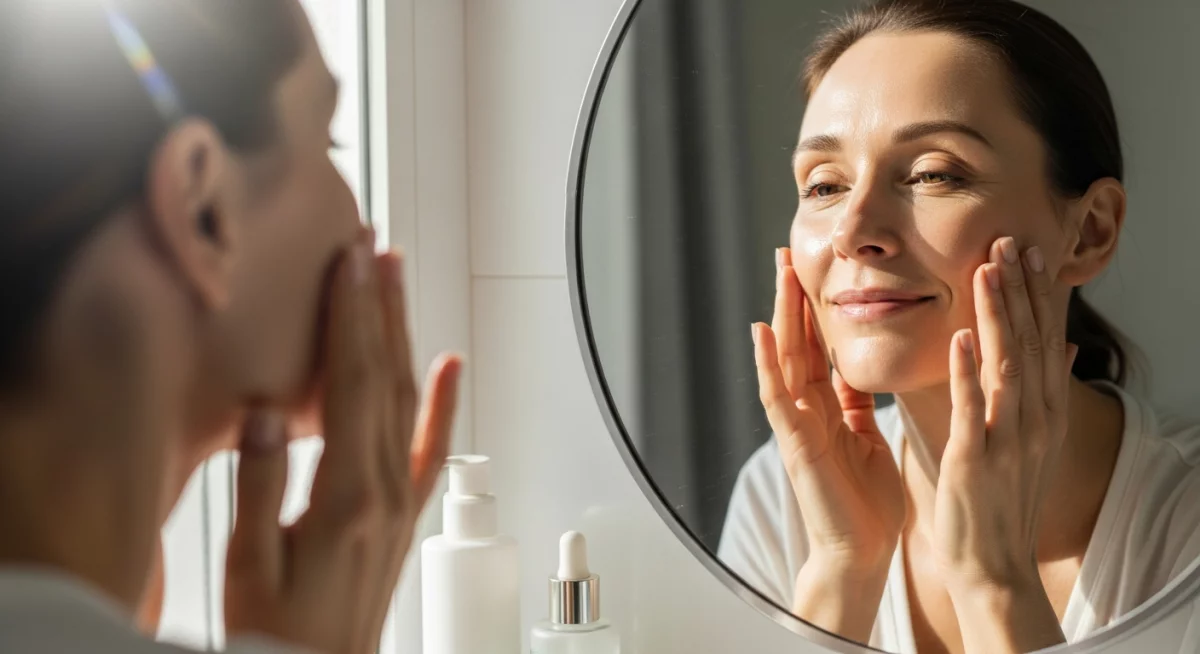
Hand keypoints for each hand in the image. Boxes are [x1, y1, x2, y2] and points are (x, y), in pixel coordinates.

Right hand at [223, 235, 461, 653]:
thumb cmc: (278, 635)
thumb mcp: (250, 567)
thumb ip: (260, 487)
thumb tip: (270, 414)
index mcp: (347, 497)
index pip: (351, 384)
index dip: (349, 317)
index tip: (348, 262)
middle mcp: (385, 491)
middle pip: (384, 377)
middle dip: (376, 305)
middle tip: (371, 246)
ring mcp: (401, 500)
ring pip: (407, 398)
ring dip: (402, 333)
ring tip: (396, 278)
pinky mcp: (402, 513)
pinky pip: (430, 448)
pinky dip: (443, 402)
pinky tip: (451, 365)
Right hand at [752, 247, 904, 639]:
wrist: (862, 550)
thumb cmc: (867, 501)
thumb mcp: (866, 437)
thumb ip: (856, 404)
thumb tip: (858, 372)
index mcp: (827, 408)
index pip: (817, 347)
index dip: (814, 309)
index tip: (812, 270)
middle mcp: (806, 410)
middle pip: (797, 343)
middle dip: (792, 299)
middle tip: (786, 254)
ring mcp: (797, 425)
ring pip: (785, 359)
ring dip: (780, 316)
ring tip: (779, 275)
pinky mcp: (796, 445)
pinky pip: (777, 398)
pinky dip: (767, 364)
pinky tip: (762, 333)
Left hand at [936, 237, 1077, 651]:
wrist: (994, 564)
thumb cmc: (1004, 500)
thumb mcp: (1035, 442)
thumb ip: (1045, 392)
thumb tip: (1065, 346)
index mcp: (1045, 413)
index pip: (1045, 341)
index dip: (1038, 295)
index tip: (1029, 251)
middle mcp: (1035, 421)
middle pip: (1030, 342)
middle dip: (1019, 291)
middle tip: (1008, 241)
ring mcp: (1008, 439)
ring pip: (1006, 365)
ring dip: (997, 316)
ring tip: (986, 270)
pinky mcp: (975, 459)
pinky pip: (973, 408)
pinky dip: (968, 372)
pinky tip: (959, 337)